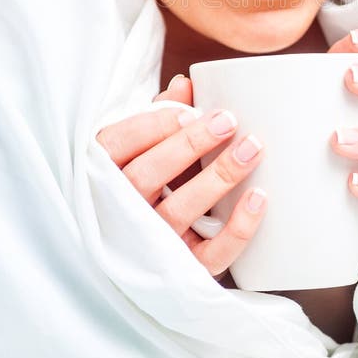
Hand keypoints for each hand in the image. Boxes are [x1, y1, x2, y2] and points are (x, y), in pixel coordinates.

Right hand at [95, 75, 266, 280]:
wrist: (140, 259)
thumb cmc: (144, 187)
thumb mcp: (140, 151)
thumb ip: (159, 115)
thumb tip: (186, 84)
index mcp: (98, 177)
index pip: (116, 146)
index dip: (153, 125)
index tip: (190, 110)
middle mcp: (117, 214)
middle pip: (146, 176)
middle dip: (190, 144)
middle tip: (228, 121)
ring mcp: (148, 247)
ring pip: (179, 211)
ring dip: (219, 176)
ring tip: (252, 148)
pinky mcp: (183, 272)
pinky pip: (210, 254)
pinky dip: (238, 228)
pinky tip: (259, 197)